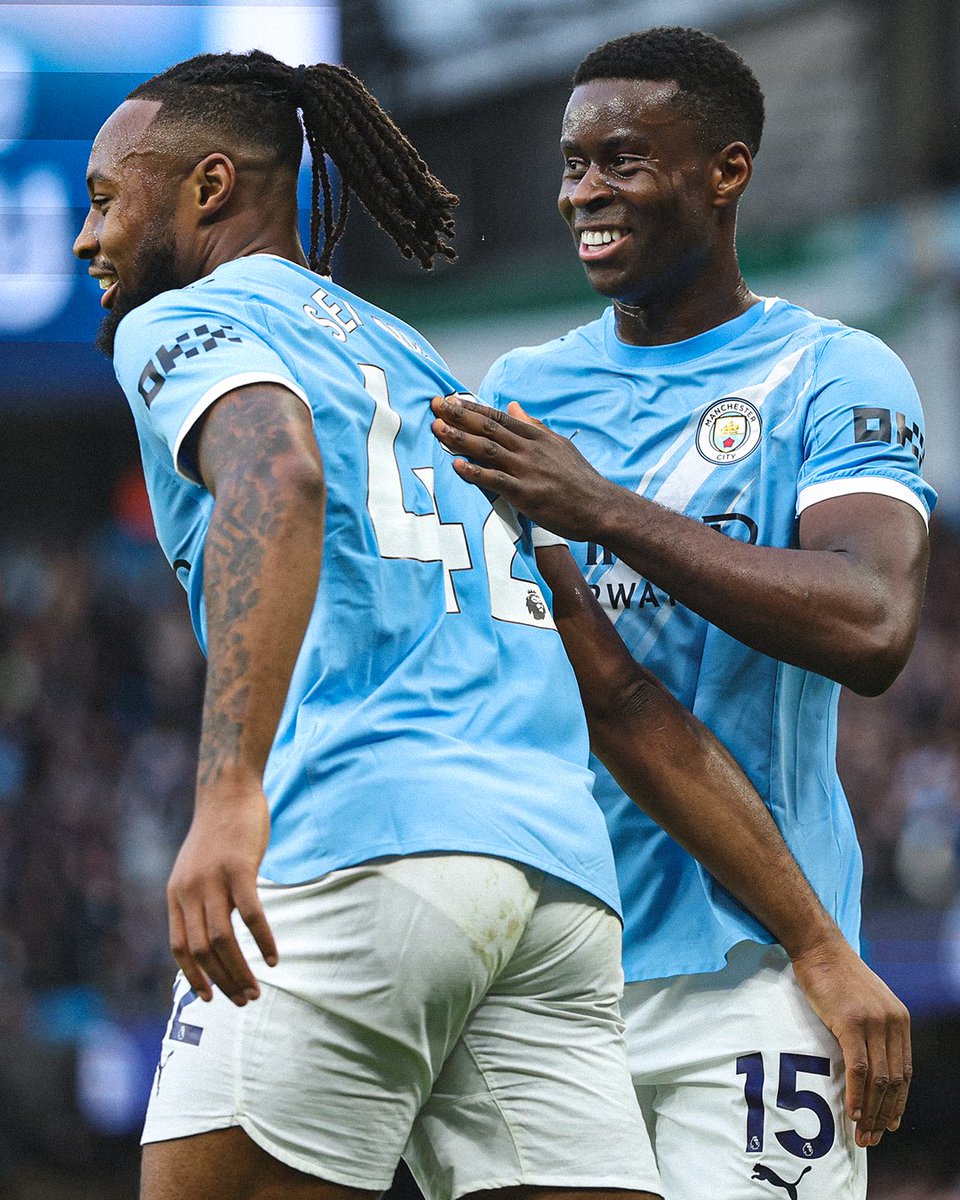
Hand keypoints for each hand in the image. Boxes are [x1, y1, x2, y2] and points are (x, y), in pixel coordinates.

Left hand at [166, 782, 277, 1005]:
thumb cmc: (218, 832)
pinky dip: (263, 941)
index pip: (180, 947)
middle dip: (224, 981)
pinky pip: (252, 916)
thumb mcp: (195, 868)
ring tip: (257, 989)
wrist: (227, 791)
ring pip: (224, 940)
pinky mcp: (239, 869)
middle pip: (203, 950)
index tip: (211, 998)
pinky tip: (275, 958)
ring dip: (241, 970)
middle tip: (244, 1000)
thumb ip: (197, 898)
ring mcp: (213, 880)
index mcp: (176, 894)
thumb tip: (209, 935)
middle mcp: (189, 891)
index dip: (194, 977)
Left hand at [431, 394, 611, 541]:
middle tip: (435, 406)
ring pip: (488, 450)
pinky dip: (476, 473)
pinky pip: (496, 481)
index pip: (497, 417)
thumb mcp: (559, 445)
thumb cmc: (579, 479)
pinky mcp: (527, 494)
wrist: (600, 507)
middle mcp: (529, 449)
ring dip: (460, 439)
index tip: (449, 399)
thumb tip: (513, 406)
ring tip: (438, 430)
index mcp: (535, 436)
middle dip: (458, 416)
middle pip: (488, 428)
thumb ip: (533, 426)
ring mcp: (527, 471)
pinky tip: (458, 466)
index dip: (471, 408)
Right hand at [790, 933, 910, 1146]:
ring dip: (869, 1111)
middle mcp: (892, 1022)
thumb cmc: (834, 972)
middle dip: (884, 1114)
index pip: (905, 1071)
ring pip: (878, 1079)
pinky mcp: (851, 1022)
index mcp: (899, 1019)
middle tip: (873, 1138)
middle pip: (894, 1081)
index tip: (889, 1124)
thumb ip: (873, 1028)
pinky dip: (856, 1095)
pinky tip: (851, 1112)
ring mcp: (873, 1022)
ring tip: (861, 1134)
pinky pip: (858, 1068)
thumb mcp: (865, 1000)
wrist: (818, 946)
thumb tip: (867, 1062)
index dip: (898, 1102)